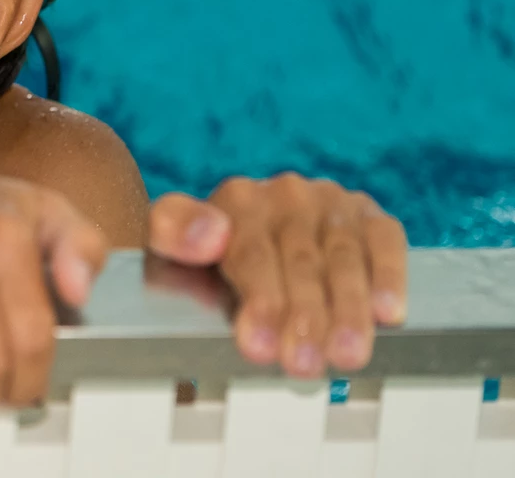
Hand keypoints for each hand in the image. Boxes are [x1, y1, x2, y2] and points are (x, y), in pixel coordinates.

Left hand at [149, 174, 407, 376]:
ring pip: (343, 259)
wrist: (235, 229)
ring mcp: (330, 203)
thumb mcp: (169, 241)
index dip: (260, 303)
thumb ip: (171, 231)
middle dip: (304, 318)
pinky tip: (387, 312)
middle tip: (304, 362)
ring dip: (347, 310)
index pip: (251, 254)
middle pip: (300, 262)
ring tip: (346, 353)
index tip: (260, 346)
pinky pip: (385, 241)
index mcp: (236, 200)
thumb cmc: (206, 249)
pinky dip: (389, 275)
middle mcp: (285, 195)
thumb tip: (209, 234)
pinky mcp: (368, 215)